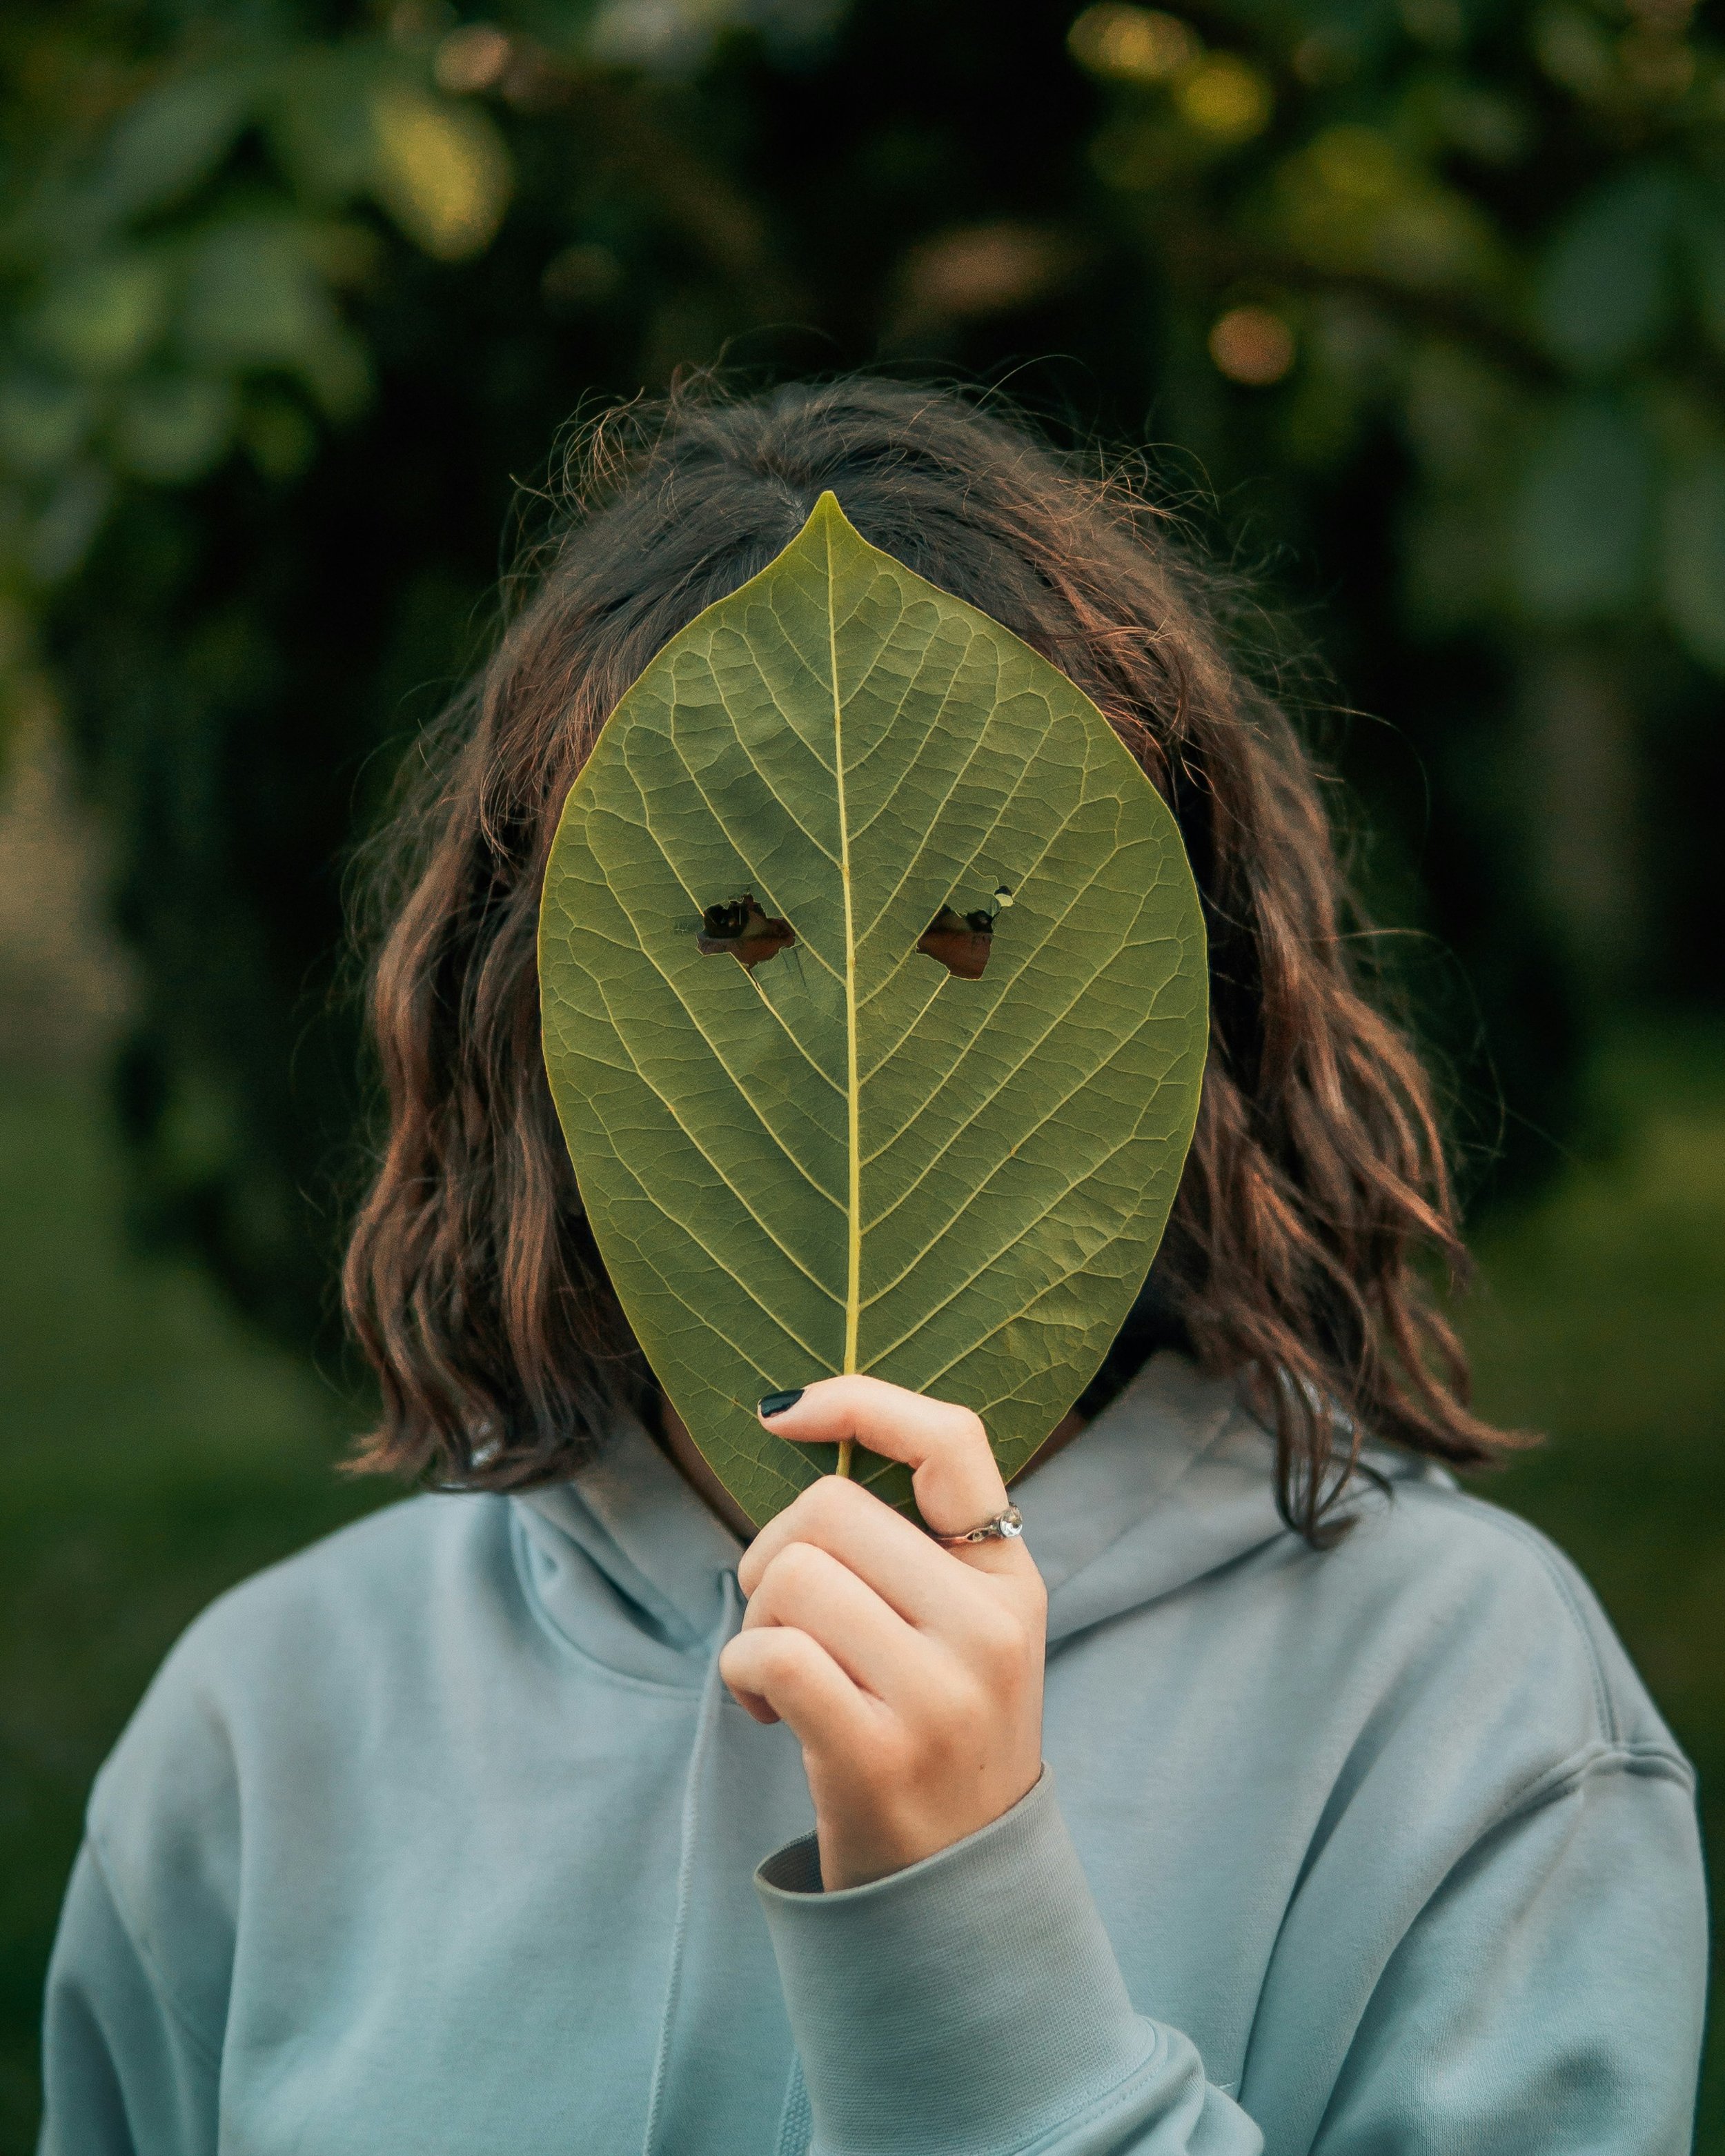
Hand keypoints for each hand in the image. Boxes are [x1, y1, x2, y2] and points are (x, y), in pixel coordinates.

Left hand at [719, 1376, 1046, 1890]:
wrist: (955, 1894)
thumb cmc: (930, 1737)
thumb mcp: (960, 1631)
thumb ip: (909, 1546)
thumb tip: (801, 1424)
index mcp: (1009, 1578)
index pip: (951, 1440)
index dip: (858, 1400)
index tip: (781, 1412)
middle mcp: (989, 1626)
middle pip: (828, 1508)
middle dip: (771, 1553)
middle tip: (779, 1619)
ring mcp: (942, 1692)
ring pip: (791, 1578)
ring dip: (755, 1623)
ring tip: (782, 1676)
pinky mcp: (881, 1753)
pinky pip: (770, 1653)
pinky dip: (741, 1672)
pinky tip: (769, 1712)